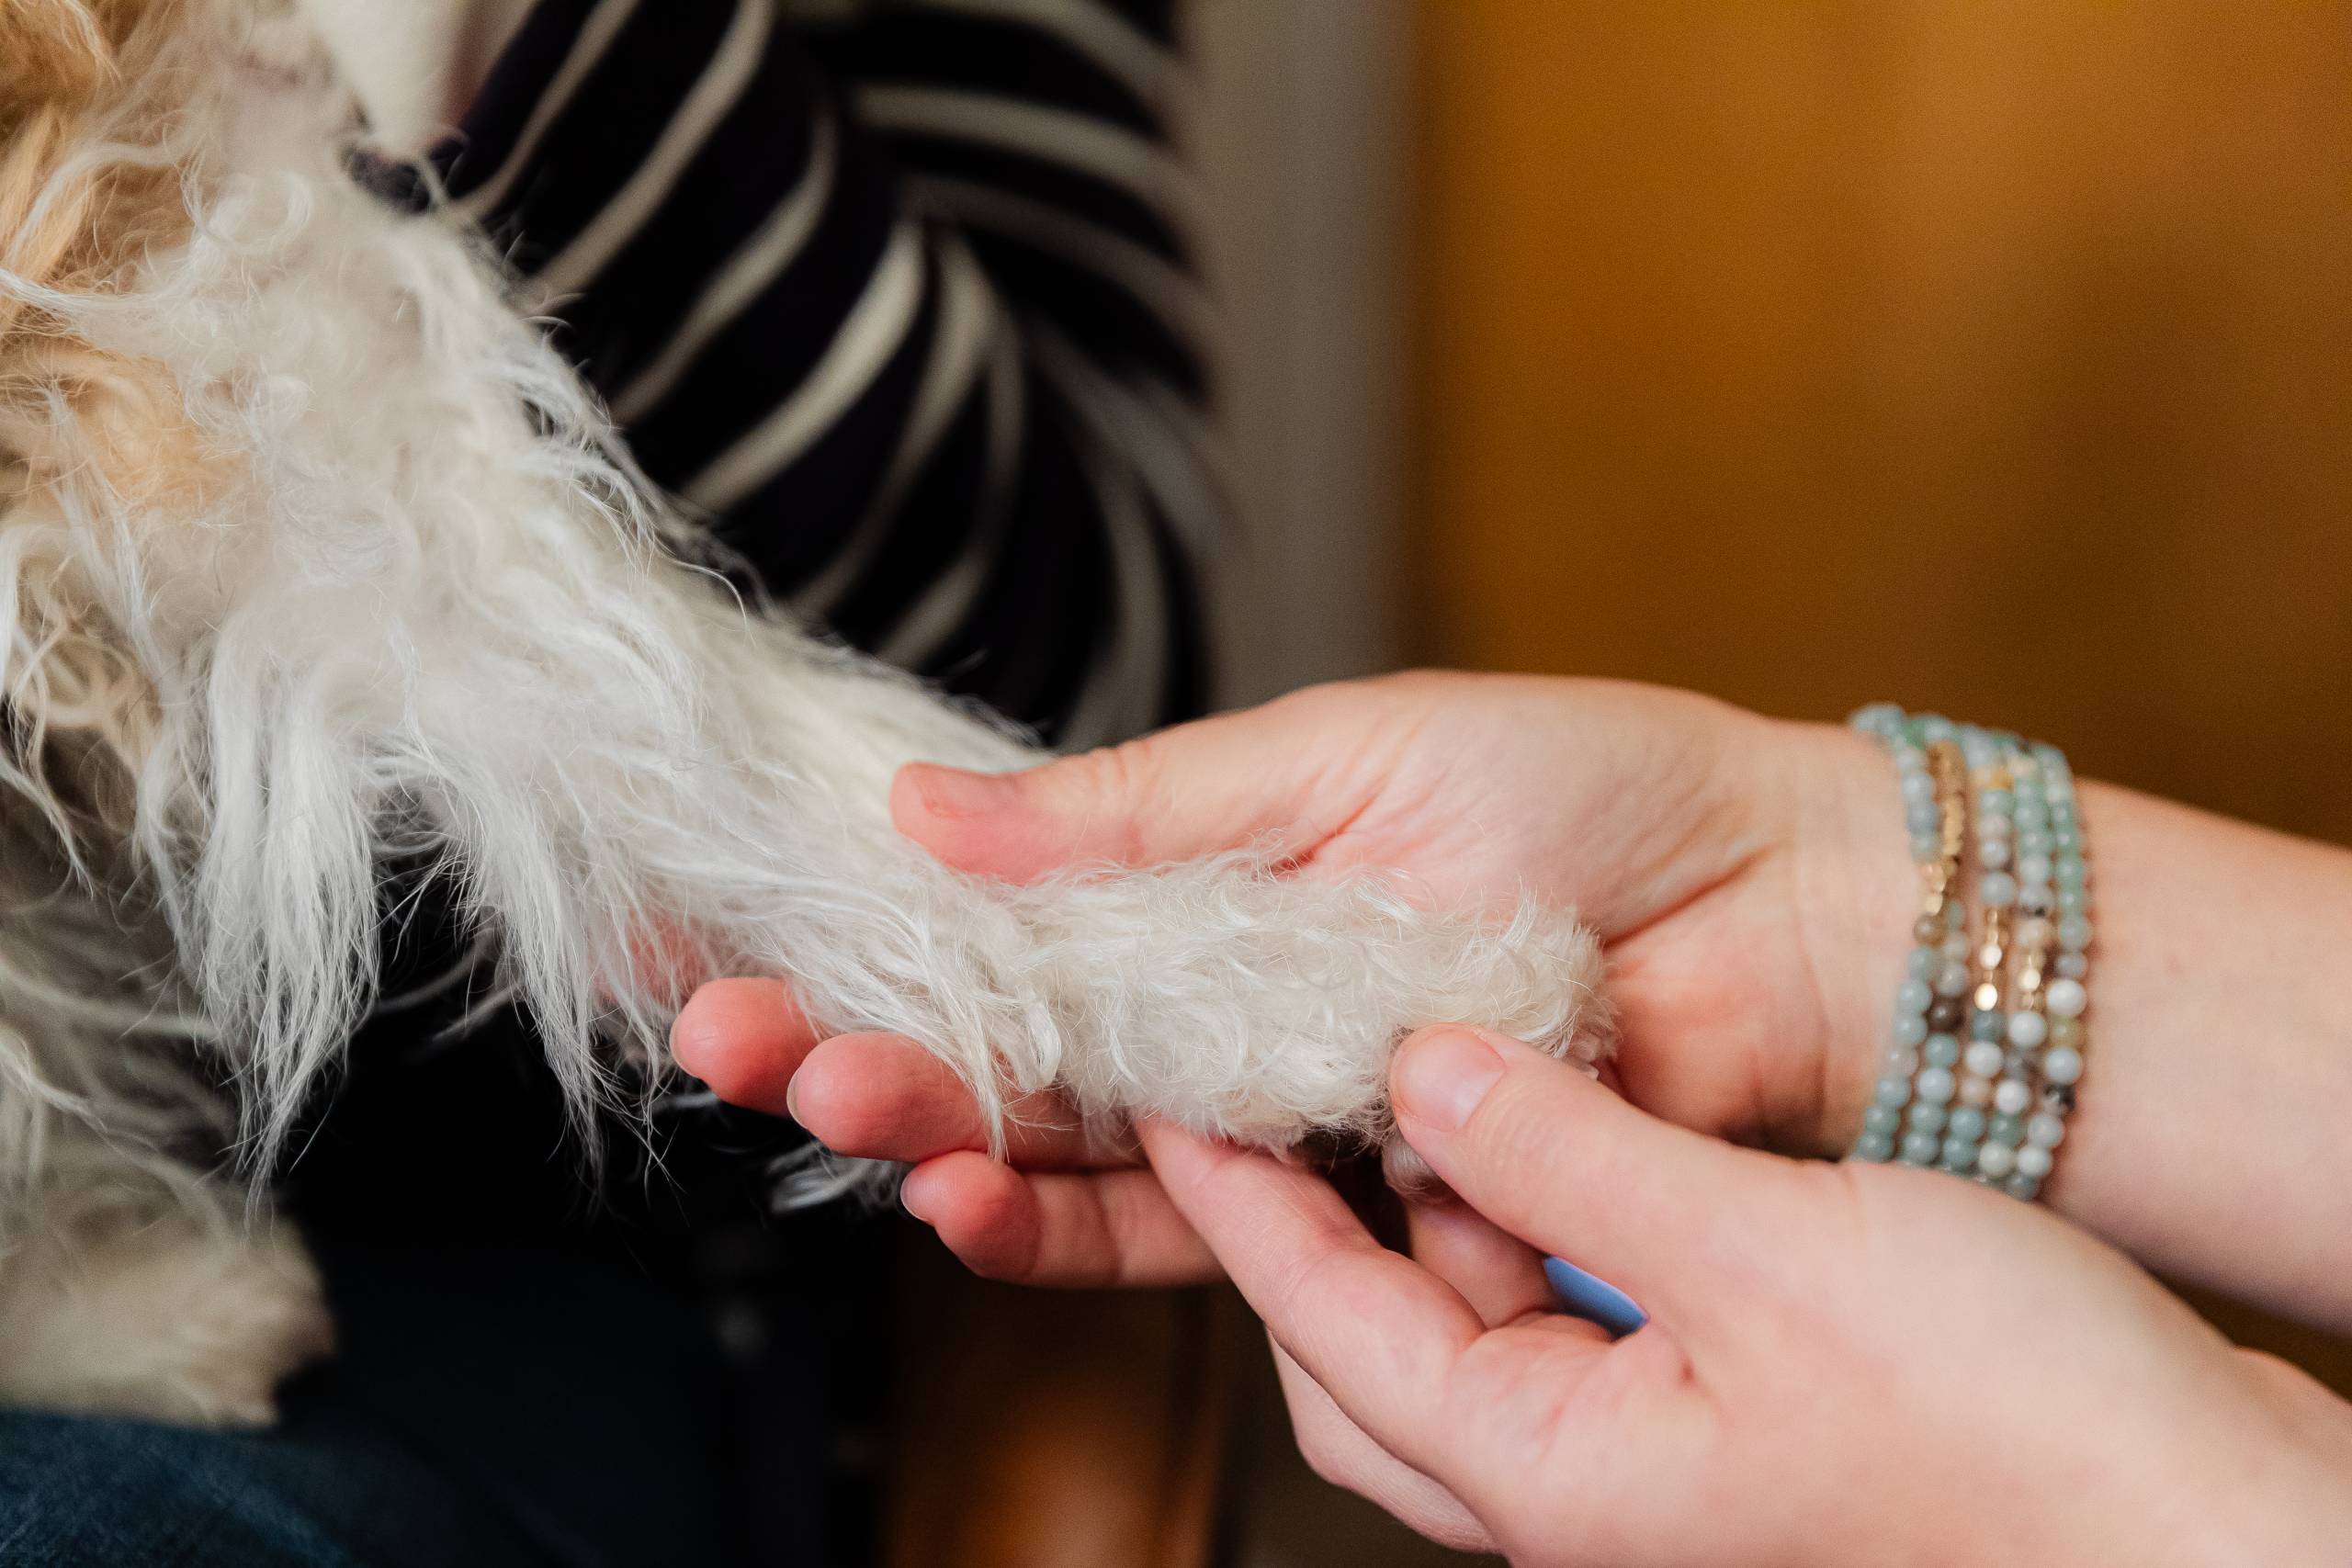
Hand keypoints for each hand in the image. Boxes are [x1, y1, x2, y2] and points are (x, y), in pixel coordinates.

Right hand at [676, 673, 1904, 1283]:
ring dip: (951, 1146)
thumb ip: (1132, 812)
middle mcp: (1218, 1006)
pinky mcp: (1351, 1202)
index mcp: (1197, 884)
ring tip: (847, 1123)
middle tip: (742, 1039)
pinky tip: (986, 1199)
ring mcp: (1276, 1112)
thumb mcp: (1333, 757)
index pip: (988, 919)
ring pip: (1080, 1154)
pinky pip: (1200, 1235)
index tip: (709, 932)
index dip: (852, 932)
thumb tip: (924, 807)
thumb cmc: (1578, 793)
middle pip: (1009, 1049)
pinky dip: (1091, 1225)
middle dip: (870, 1047)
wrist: (1772, 907)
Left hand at [1144, 1024, 2351, 1564]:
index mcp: (1549, 1473)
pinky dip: (1521, 1232)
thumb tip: (1421, 1065)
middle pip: (1355, 1351)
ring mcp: (1639, 1468)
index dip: (1231, 1195)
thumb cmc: (2018, 1424)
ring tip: (1393, 1087)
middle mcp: (1571, 1489)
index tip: (1165, 1090)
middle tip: (1256, 1086)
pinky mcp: (1708, 1429)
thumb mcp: (1763, 1254)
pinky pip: (1553, 1324)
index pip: (1317, 1320)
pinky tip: (1543, 1141)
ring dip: (1413, 1220)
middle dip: (1292, 1221)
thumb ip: (1569, 1155)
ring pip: (1452, 1336)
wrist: (2208, 1517)